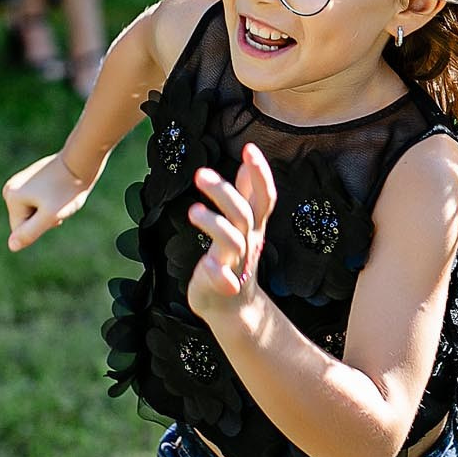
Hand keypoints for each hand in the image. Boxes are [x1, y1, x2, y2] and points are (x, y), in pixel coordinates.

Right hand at [4, 152, 91, 250]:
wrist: (81, 162)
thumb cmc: (67, 190)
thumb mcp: (50, 215)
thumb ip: (30, 232)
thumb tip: (12, 246)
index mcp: (10, 196)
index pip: (21, 230)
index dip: (41, 226)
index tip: (54, 209)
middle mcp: (10, 188)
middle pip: (26, 220)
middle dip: (43, 218)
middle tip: (58, 202)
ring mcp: (19, 182)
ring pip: (33, 211)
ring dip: (48, 210)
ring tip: (59, 196)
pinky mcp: (30, 179)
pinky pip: (38, 201)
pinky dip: (50, 201)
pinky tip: (58, 189)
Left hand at [184, 144, 275, 323]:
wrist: (234, 309)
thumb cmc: (234, 260)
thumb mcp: (244, 225)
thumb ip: (246, 195)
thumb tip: (247, 164)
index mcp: (253, 226)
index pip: (264, 196)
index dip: (260, 173)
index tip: (250, 148)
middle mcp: (248, 241)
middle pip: (244, 213)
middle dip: (225, 192)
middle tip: (200, 173)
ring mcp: (235, 262)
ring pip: (232, 240)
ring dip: (215, 224)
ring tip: (193, 211)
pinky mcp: (221, 282)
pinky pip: (224, 279)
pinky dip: (219, 274)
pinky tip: (207, 267)